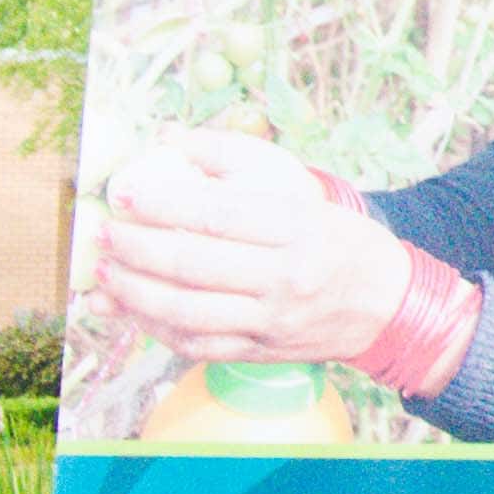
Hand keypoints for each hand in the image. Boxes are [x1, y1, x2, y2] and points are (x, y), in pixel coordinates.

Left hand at [85, 133, 416, 368]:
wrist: (390, 303)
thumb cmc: (339, 239)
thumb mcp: (304, 194)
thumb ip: (238, 164)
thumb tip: (172, 143)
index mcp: (299, 227)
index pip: (218, 214)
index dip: (162, 205)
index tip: (125, 196)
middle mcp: (286, 276)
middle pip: (192, 264)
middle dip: (134, 248)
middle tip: (103, 234)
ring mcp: (273, 319)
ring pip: (186, 311)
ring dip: (134, 292)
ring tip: (105, 275)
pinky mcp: (263, 351)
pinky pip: (197, 345)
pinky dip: (156, 329)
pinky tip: (134, 309)